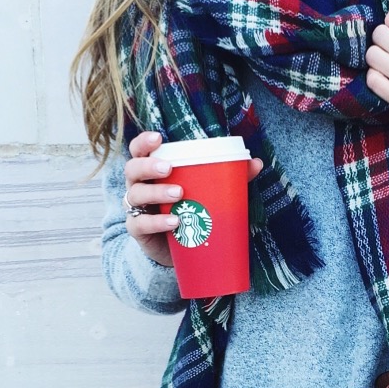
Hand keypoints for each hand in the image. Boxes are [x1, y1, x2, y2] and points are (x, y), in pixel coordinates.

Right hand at [123, 131, 263, 267]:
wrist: (178, 249)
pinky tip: (174, 222)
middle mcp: (139, 186)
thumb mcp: (208, 192)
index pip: (139, 151)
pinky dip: (157, 222)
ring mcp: (136, 209)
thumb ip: (229, 176)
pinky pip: (140, 224)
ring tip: (179, 194)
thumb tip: (255, 163)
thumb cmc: (190, 210)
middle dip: (148, 166)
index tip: (158, 138)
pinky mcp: (138, 231)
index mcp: (152, 171)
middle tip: (168, 168)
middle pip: (132, 169)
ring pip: (136, 195)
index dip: (143, 142)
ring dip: (156, 192)